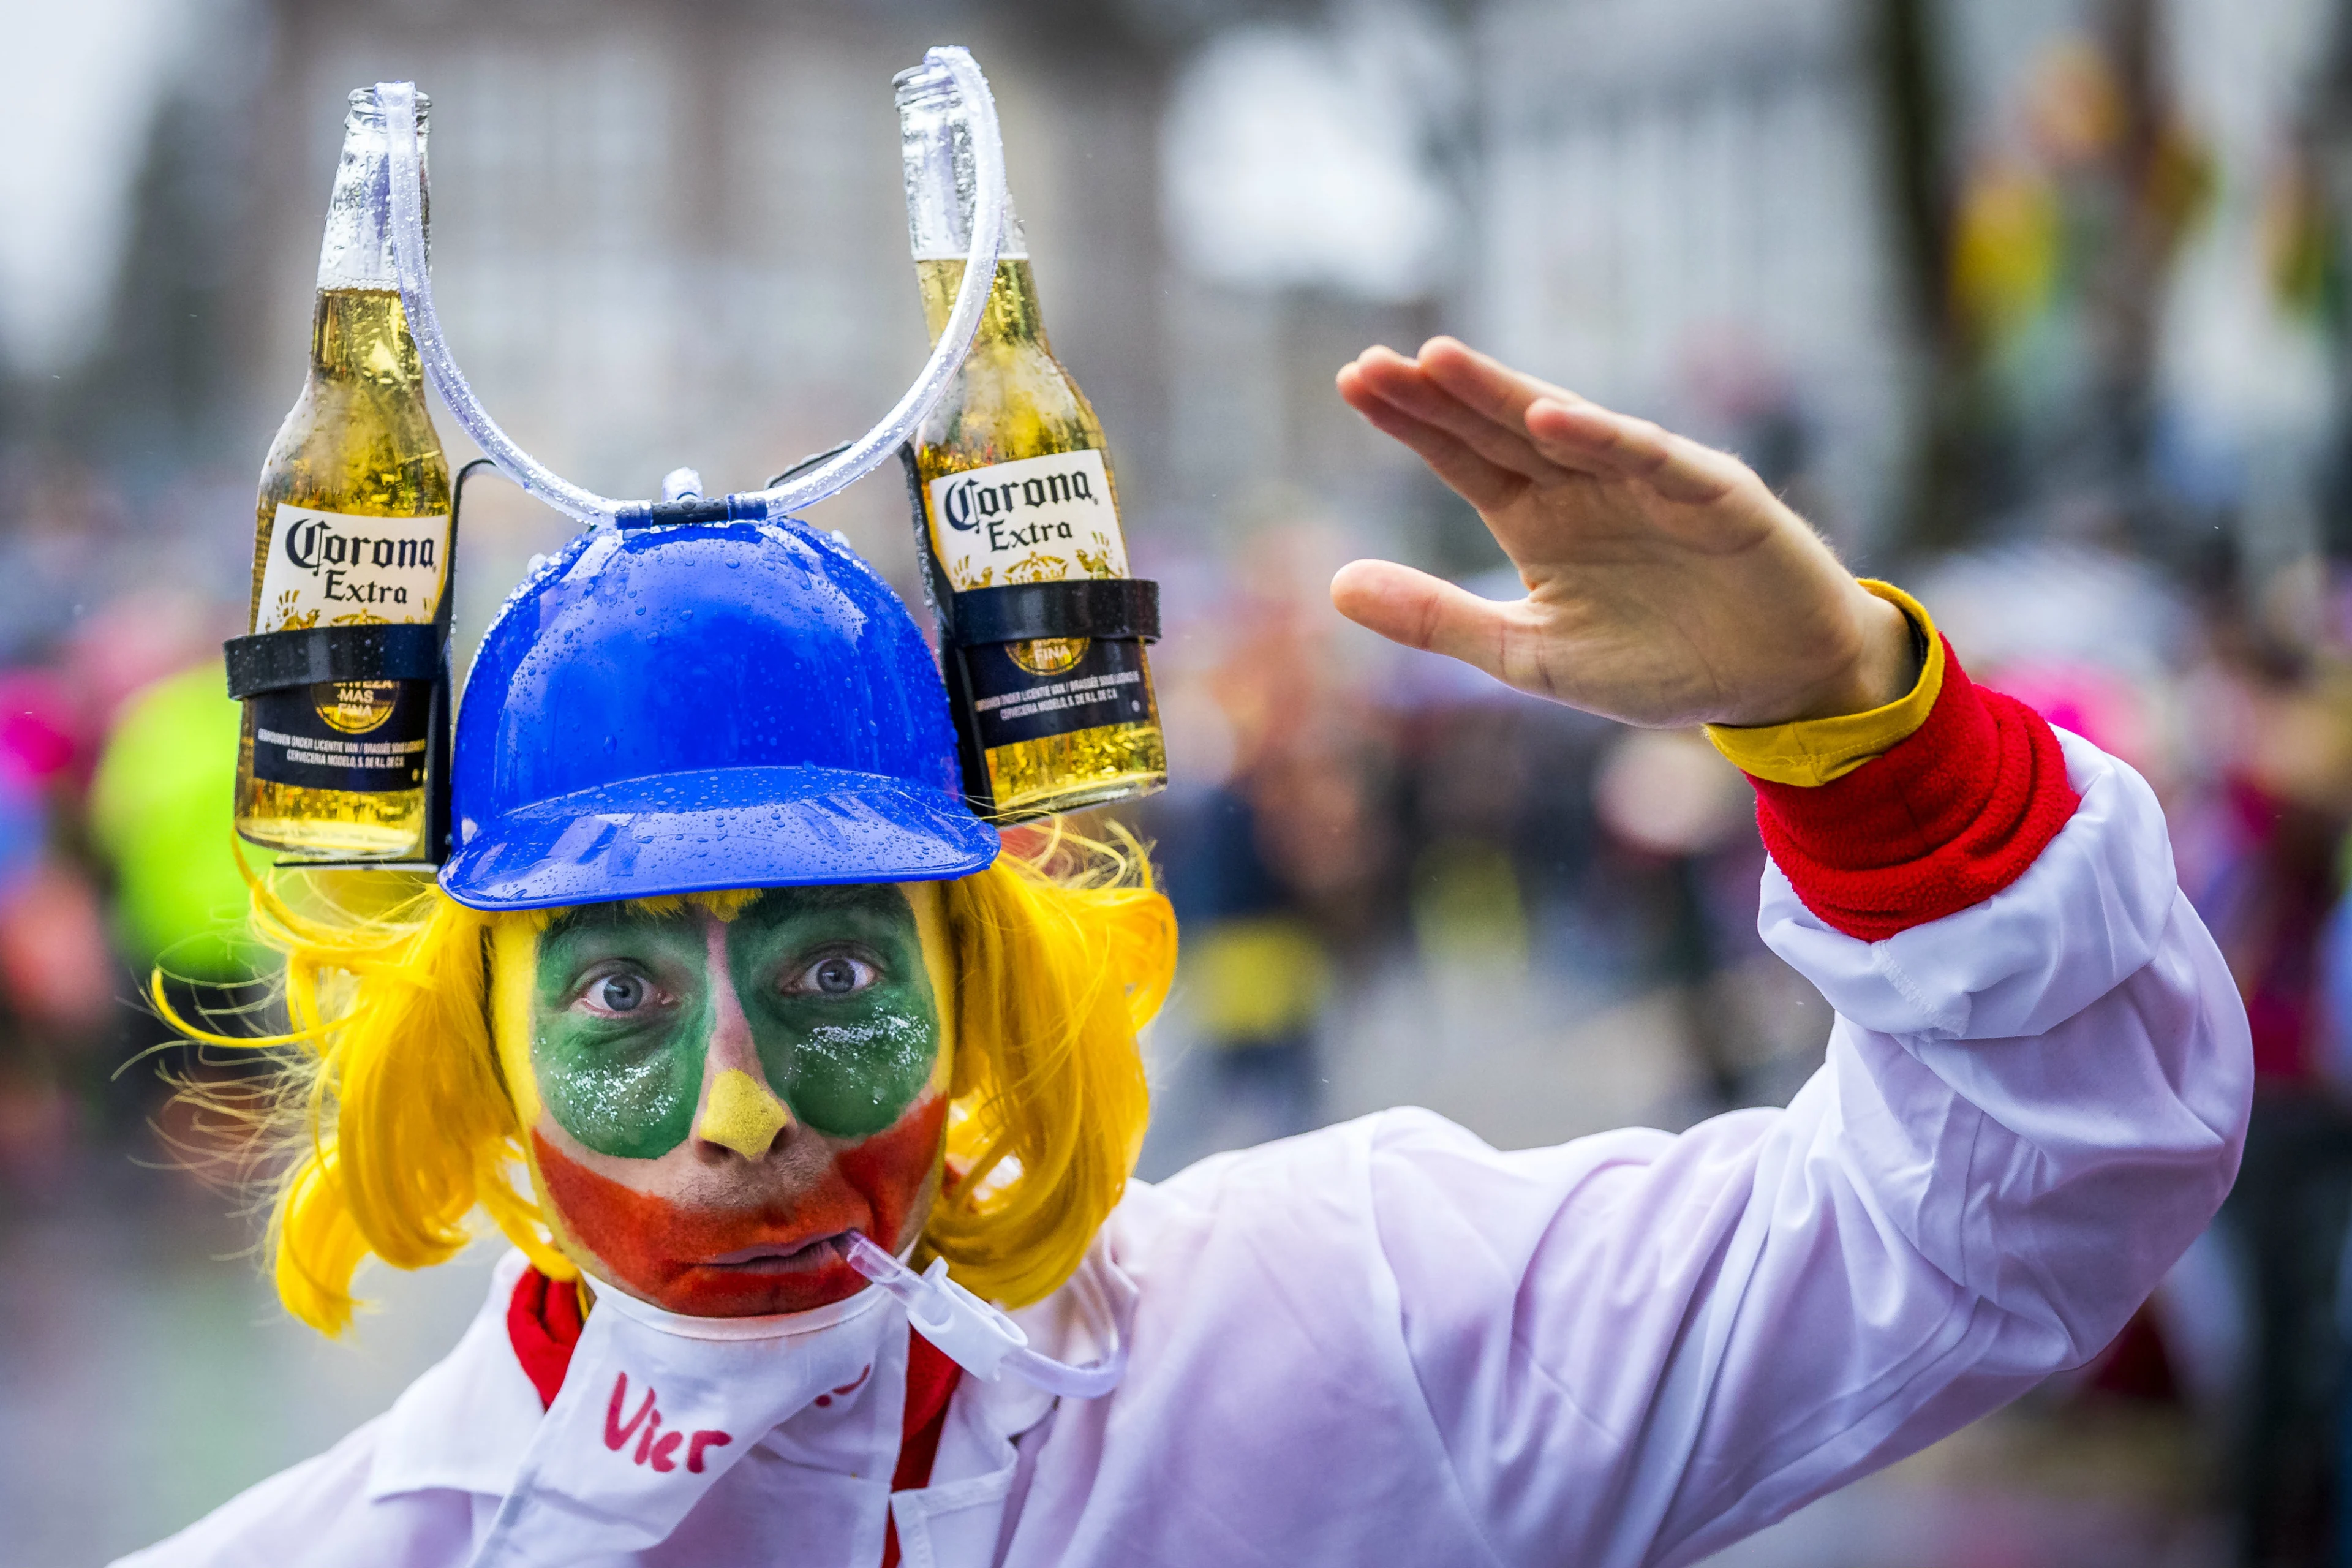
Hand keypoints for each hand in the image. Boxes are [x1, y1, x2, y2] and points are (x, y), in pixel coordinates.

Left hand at [1331, 338, 1912, 728]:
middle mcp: (1585, 484)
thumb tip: (1333, 586)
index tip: (1351, 382)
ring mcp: (1647, 480)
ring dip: (1505, 392)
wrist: (1774, 683)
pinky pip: (1649, 457)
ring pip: (1565, 424)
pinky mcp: (1710, 492)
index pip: (1461, 456)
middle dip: (1439, 393)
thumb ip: (1437, 618)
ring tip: (1440, 361)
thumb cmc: (1658, 662)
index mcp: (1538, 518)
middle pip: (1498, 427)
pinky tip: (1551, 415)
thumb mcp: (1529, 654)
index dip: (1410, 420)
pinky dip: (1603, 437)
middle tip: (1370, 361)